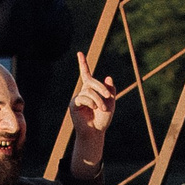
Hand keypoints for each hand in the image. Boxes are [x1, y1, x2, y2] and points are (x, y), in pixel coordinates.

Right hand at [70, 53, 119, 167]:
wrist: (96, 131)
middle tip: (108, 96)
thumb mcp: (111, 103)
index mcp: (92, 89)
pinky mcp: (74, 104)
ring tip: (102, 108)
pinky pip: (83, 97)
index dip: (83, 64)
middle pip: (91, 81)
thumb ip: (110, 90)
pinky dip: (91, 102)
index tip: (79, 53)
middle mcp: (84, 91)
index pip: (86, 74)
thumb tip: (108, 78)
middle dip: (101, 87)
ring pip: (89, 91)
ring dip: (98, 99)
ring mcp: (78, 97)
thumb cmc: (103, 118)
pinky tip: (94, 108)